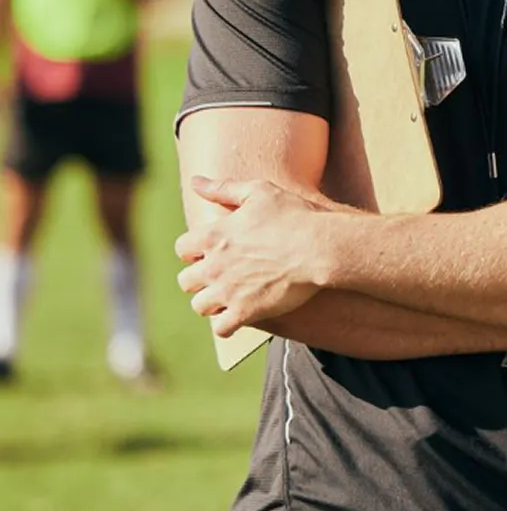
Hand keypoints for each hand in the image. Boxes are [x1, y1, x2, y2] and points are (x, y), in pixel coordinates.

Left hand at [175, 177, 332, 337]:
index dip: (194, 250)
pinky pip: (222, 329)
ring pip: (200, 306)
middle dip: (200, 278)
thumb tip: (195, 181)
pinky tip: (240, 315)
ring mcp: (228, 292)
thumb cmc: (294, 215)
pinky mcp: (246, 312)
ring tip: (229, 296)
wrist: (321, 247)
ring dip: (211, 302)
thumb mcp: (258, 192)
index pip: (182, 249)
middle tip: (221, 275)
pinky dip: (227, 325)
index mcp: (214, 236)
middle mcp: (215, 266)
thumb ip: (223, 188)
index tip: (210, 251)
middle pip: (186, 281)